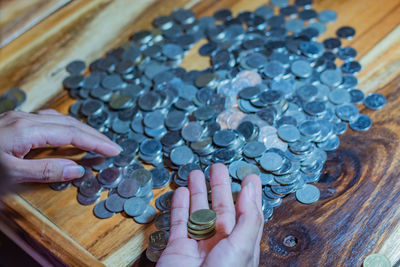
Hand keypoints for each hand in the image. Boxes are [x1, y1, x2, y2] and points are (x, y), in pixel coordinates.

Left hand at [0, 110, 120, 182]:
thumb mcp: (9, 175)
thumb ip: (44, 171)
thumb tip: (77, 170)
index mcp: (26, 130)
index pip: (72, 134)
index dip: (96, 142)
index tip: (114, 151)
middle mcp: (24, 119)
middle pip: (69, 123)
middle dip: (93, 135)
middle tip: (111, 147)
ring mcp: (17, 118)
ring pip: (58, 119)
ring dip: (80, 129)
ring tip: (95, 141)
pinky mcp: (11, 122)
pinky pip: (46, 119)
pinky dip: (63, 126)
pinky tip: (65, 133)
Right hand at [157, 163, 263, 266]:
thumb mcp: (241, 248)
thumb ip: (248, 218)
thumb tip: (252, 190)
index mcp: (241, 245)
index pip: (247, 214)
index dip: (248, 195)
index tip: (249, 177)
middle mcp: (220, 244)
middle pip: (221, 209)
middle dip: (219, 187)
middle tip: (218, 167)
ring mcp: (198, 246)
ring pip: (198, 213)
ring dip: (197, 193)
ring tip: (196, 173)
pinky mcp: (177, 249)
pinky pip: (179, 223)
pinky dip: (179, 207)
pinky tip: (181, 192)